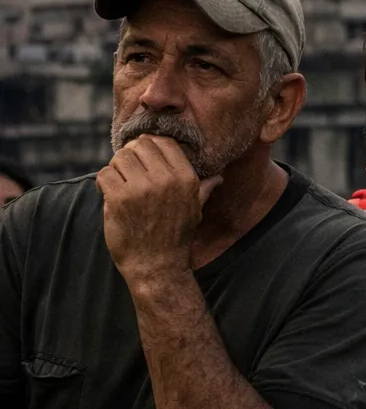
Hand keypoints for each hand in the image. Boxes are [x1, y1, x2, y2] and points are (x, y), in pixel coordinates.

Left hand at [97, 136, 220, 285]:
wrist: (157, 265)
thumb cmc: (175, 237)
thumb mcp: (195, 209)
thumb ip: (203, 188)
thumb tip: (218, 177)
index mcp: (186, 178)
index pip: (163, 143)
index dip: (149, 145)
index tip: (142, 156)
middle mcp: (166, 179)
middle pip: (139, 146)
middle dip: (131, 155)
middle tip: (128, 170)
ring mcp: (142, 189)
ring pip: (120, 158)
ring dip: (116, 169)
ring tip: (118, 182)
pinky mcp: (119, 199)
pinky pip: (104, 175)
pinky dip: (104, 182)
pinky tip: (109, 193)